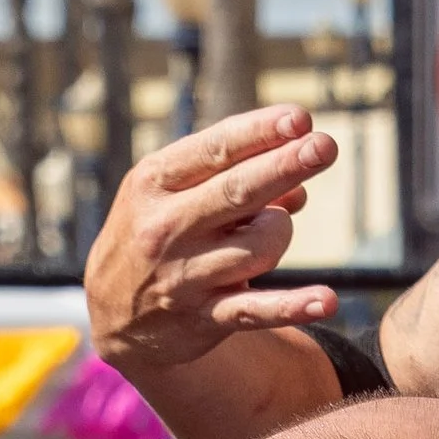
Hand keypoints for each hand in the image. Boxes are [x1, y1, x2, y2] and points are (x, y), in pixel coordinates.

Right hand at [85, 107, 345, 377]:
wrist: (111, 312)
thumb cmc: (155, 231)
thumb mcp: (173, 192)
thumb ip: (231, 175)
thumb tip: (301, 182)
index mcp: (155, 183)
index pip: (216, 149)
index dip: (261, 132)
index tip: (301, 119)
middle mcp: (166, 227)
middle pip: (238, 191)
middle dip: (286, 165)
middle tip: (325, 147)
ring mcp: (184, 276)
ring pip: (261, 245)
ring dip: (281, 231)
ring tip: (269, 231)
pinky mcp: (202, 319)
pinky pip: (257, 309)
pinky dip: (293, 306)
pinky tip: (326, 302)